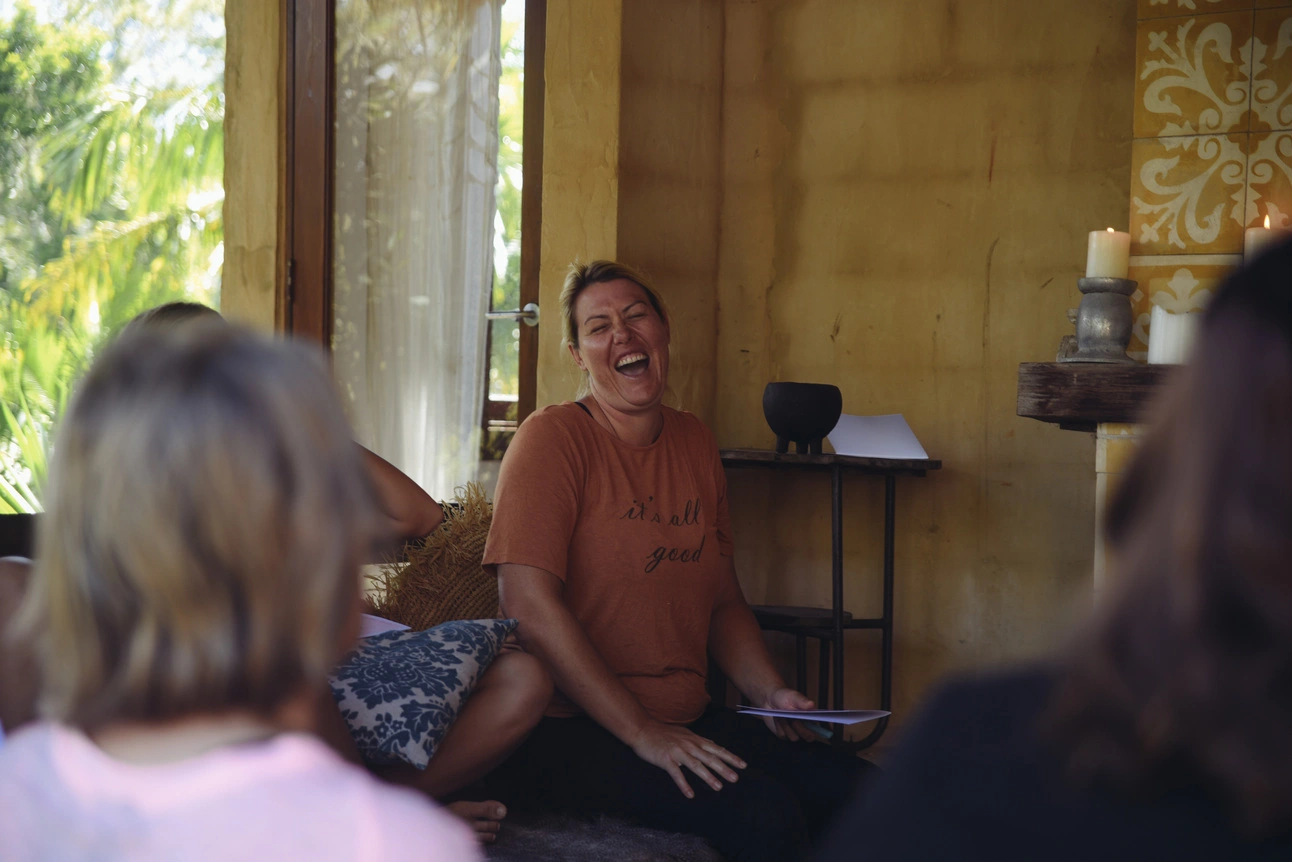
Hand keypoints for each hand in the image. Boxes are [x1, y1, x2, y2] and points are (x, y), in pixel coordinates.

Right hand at [630, 721, 746, 798]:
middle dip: (724, 768)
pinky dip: (684, 784)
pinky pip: (676, 774)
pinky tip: (690, 794)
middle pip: (709, 758)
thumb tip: (712, 745)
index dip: (730, 757)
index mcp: (694, 740)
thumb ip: (698, 740)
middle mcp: (689, 745)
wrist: (642, 728)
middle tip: (735, 778)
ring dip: (708, 777)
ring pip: (696, 765)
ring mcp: (678, 752)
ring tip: (718, 787)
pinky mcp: (666, 759)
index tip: (743, 765)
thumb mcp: (684, 733)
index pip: (716, 749)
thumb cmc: (663, 732)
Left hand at [761, 687, 818, 741]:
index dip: (817, 730)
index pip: (818, 729)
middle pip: (808, 737)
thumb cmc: (784, 696)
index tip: (808, 724)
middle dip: (800, 728)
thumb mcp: (793, 696)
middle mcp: (805, 727)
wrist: (769, 700)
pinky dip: (779, 726)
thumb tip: (812, 704)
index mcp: (811, 718)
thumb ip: (802, 701)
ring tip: (782, 715)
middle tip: (792, 718)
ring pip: (794, 737)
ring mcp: (794, 732)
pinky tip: (777, 719)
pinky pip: (783, 735)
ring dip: (786, 725)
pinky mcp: (784, 735)